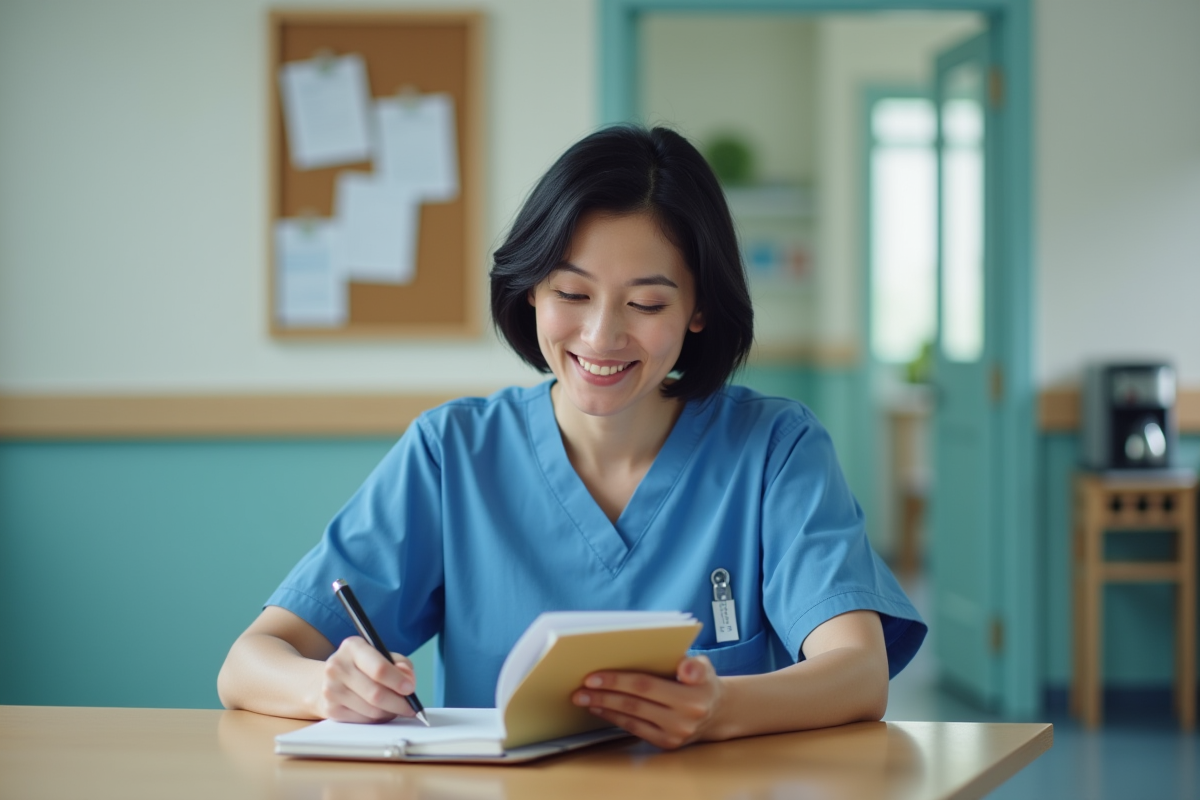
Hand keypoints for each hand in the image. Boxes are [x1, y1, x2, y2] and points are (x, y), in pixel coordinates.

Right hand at [317, 636, 417, 722]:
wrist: (327, 678)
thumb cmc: (362, 666)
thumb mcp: (382, 655)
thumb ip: (401, 664)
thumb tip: (408, 680)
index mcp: (353, 647)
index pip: (379, 669)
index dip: (398, 681)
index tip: (410, 689)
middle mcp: (337, 667)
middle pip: (376, 694)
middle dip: (399, 703)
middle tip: (411, 706)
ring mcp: (331, 690)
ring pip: (372, 711)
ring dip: (389, 712)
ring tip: (395, 707)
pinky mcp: (331, 710)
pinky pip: (363, 720)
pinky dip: (377, 718)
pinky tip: (380, 711)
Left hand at [571, 656, 723, 749]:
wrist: (717, 712)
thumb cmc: (702, 682)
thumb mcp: (704, 667)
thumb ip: (694, 665)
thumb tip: (684, 667)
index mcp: (692, 696)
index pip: (645, 685)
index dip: (617, 681)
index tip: (593, 676)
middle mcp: (684, 718)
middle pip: (634, 703)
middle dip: (604, 695)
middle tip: (580, 689)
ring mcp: (675, 734)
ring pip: (632, 718)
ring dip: (605, 708)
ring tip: (584, 699)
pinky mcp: (667, 744)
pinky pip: (635, 729)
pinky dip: (615, 719)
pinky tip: (602, 709)